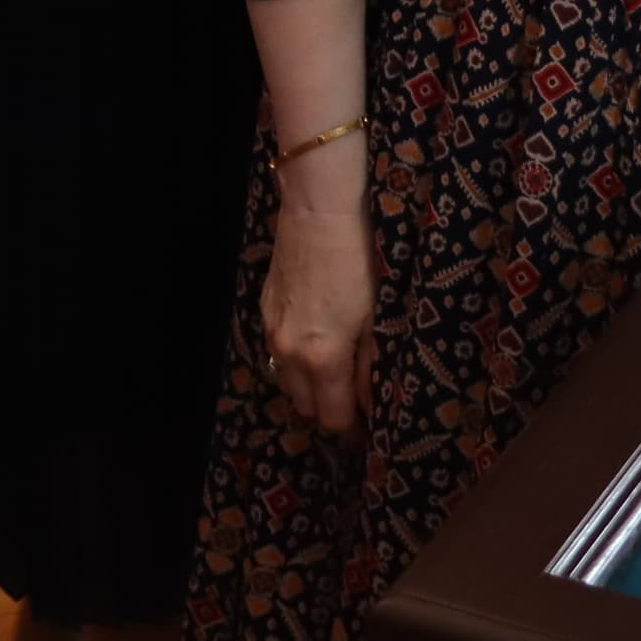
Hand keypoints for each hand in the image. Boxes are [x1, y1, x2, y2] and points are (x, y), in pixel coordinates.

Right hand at [260, 138, 376, 435]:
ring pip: (287, 382)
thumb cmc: (359, 262)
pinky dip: (295, 361)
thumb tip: (371, 403)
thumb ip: (371, 366)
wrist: (317, 212)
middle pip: (305, 407)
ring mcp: (272, 331)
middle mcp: (289, 354)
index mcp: (322, 359)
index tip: (368, 426)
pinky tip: (315, 341)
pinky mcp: (263, 310)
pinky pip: (278, 353)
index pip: (332, 418)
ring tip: (335, 373)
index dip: (351, 428)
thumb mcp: (377, 318)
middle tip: (354, 398)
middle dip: (329, 409)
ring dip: (310, 387)